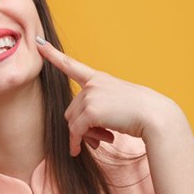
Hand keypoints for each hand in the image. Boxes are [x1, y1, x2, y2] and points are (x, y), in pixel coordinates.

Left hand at [37, 38, 178, 155]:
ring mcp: (91, 95)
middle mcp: (92, 84)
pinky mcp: (91, 110)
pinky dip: (76, 143)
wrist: (155, 116)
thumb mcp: (115, 104)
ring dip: (83, 136)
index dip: (52, 54)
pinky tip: (82, 150)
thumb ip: (95, 110)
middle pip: (71, 110)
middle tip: (97, 138)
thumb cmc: (139, 112)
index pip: (71, 65)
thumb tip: (77, 132)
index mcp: (98, 78)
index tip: (39, 43)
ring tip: (102, 140)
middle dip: (80, 127)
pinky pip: (76, 131)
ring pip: (72, 122)